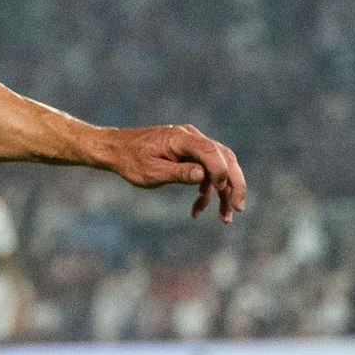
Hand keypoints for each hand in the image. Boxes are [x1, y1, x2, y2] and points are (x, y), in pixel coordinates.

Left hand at [99, 123, 246, 222]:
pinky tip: (198, 209)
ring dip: (223, 192)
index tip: (221, 191)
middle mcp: (191, 137)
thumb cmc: (130, 160)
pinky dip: (206, 190)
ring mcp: (192, 145)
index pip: (211, 151)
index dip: (221, 171)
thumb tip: (203, 175)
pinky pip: (206, 171)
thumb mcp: (151, 171)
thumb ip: (178, 172)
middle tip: (238, 209)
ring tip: (224, 217)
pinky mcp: (190, 154)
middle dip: (234, 184)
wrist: (116, 150)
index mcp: (181, 137)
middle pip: (224, 158)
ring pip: (219, 167)